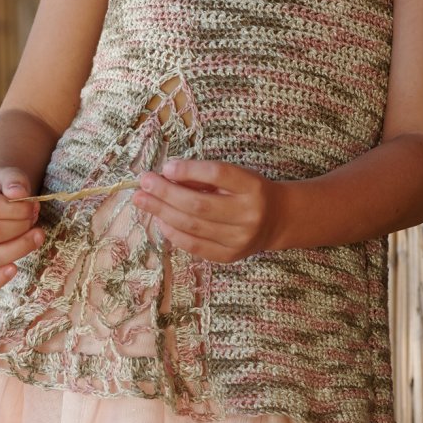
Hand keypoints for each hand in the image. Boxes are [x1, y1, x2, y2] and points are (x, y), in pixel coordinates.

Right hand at [0, 168, 44, 292]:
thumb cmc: (2, 187)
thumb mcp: (8, 174)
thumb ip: (14, 179)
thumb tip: (19, 193)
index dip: (20, 209)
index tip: (34, 206)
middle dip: (22, 227)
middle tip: (35, 219)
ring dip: (19, 248)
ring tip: (37, 236)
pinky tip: (14, 270)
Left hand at [132, 159, 282, 262]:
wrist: (278, 219)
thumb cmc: (250, 190)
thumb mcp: (236, 175)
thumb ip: (205, 175)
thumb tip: (167, 175)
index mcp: (252, 186)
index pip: (218, 174)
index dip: (190, 170)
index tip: (165, 167)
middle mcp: (248, 214)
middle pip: (199, 204)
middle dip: (165, 193)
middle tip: (143, 183)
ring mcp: (239, 239)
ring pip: (193, 226)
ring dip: (162, 212)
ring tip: (143, 200)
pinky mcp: (230, 256)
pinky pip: (195, 246)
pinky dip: (174, 233)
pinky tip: (160, 221)